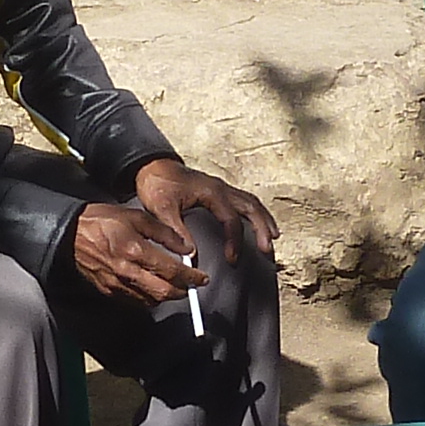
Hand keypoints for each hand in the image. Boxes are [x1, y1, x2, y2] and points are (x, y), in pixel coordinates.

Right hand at [70, 200, 207, 304]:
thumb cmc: (102, 221)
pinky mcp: (108, 291)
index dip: (190, 277)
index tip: (201, 278)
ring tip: (174, 285)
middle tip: (191, 285)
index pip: (171, 271)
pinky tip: (153, 286)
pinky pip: (135, 301)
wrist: (70, 233)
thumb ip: (164, 233)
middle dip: (182, 292)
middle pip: (163, 293)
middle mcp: (126, 272)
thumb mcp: (136, 217)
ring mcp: (116, 284)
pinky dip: (149, 297)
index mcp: (134, 251)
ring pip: (150, 300)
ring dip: (166, 296)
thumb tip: (185, 248)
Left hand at [134, 157, 276, 261]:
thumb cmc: (158, 183)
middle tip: (268, 249)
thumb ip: (177, 231)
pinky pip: (245, 200)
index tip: (232, 259)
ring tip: (272, 237)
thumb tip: (191, 253)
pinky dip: (255, 212)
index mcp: (211, 192)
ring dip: (263, 219)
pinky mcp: (219, 190)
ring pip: (251, 202)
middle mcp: (221, 188)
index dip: (234, 242)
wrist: (152, 166)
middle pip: (251, 207)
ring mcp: (222, 188)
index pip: (231, 220)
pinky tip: (258, 222)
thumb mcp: (162, 208)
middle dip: (262, 228)